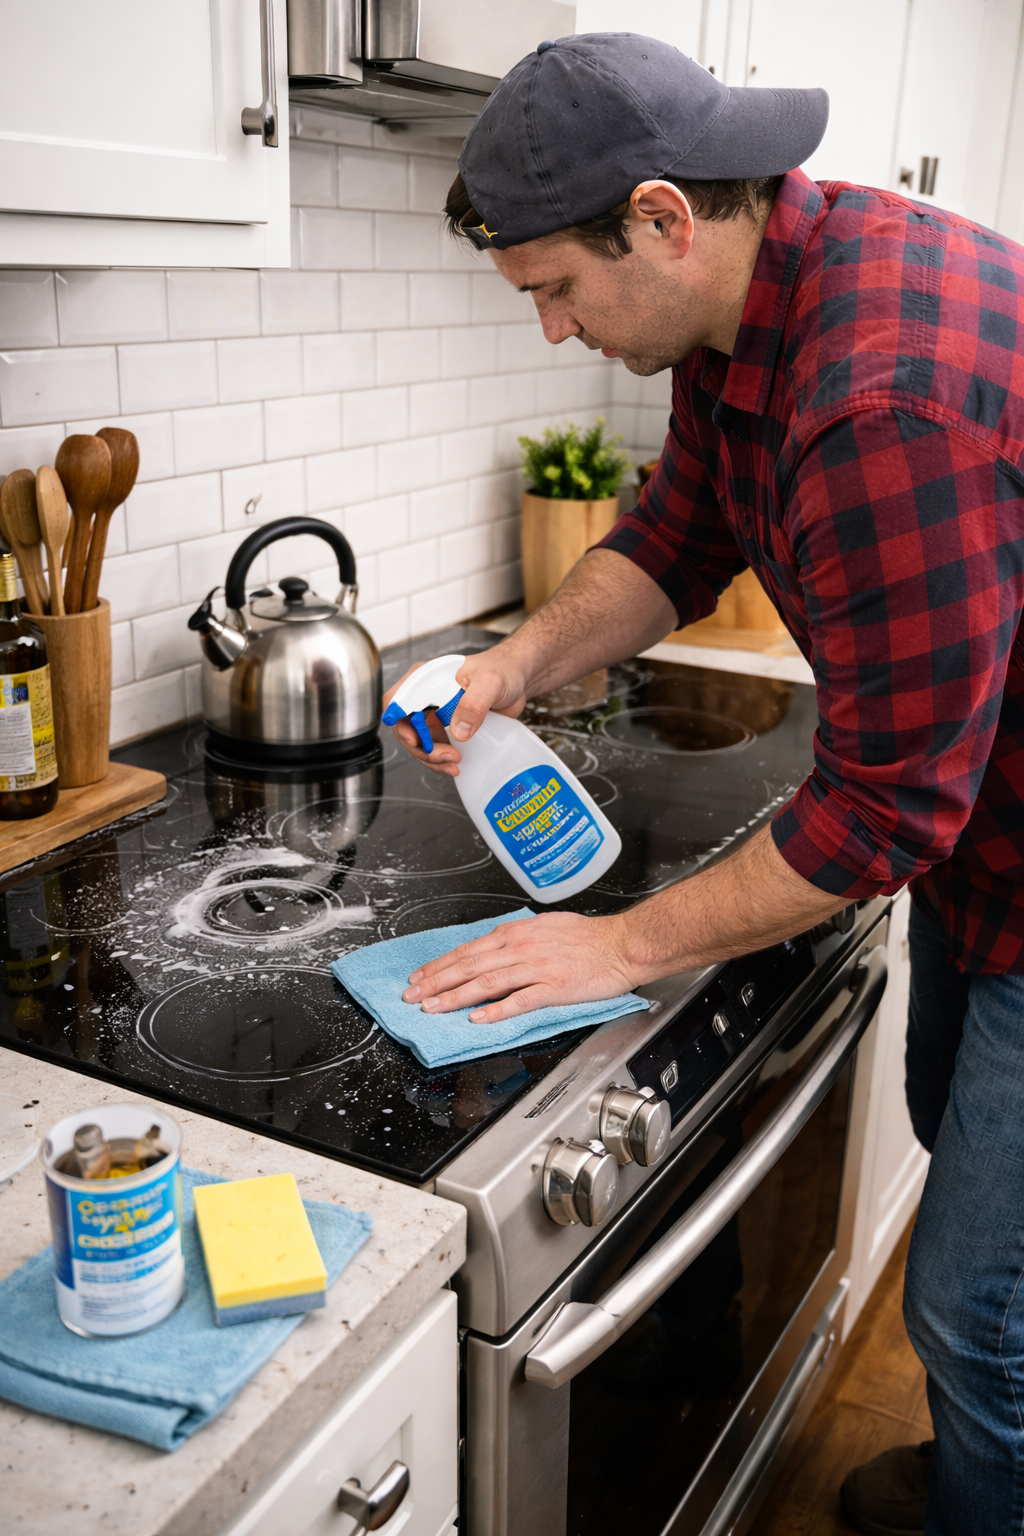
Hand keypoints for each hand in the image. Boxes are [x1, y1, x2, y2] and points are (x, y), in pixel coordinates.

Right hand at [382, 647, 529, 776]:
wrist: (518, 677)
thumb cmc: (502, 669)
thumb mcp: (489, 682)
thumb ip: (474, 703)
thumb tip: (459, 731)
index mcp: (426, 678)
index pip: (397, 701)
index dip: (399, 723)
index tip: (415, 740)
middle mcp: (426, 696)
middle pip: (406, 727)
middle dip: (421, 748)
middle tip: (445, 756)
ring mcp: (435, 713)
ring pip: (419, 742)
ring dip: (431, 758)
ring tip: (453, 764)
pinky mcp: (447, 727)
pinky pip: (435, 747)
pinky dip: (441, 760)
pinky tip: (455, 765)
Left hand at [401, 911, 638, 1022]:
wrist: (621, 944)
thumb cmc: (588, 937)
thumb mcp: (544, 927)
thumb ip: (516, 939)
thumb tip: (492, 949)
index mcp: (516, 933)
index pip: (467, 951)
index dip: (439, 966)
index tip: (419, 977)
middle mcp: (521, 948)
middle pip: (468, 966)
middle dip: (436, 982)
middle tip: (412, 997)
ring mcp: (536, 968)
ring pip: (486, 983)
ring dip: (455, 996)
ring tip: (433, 1008)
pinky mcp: (554, 988)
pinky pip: (519, 1000)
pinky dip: (496, 1010)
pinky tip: (478, 1019)